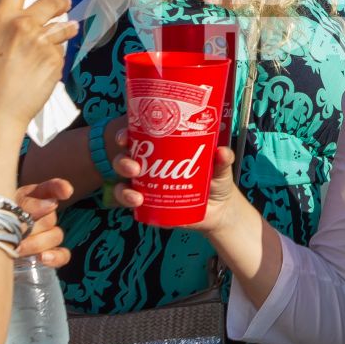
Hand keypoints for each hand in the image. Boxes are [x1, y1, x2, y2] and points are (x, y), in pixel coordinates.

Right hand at [0, 0, 75, 126]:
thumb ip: (3, 27)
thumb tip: (17, 19)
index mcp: (0, 17)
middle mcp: (23, 25)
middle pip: (52, 2)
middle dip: (60, 1)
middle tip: (64, 3)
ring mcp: (42, 43)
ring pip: (63, 27)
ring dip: (68, 27)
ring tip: (70, 28)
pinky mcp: (55, 61)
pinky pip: (60, 52)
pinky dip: (56, 56)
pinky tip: (44, 69)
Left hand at [13, 178, 72, 268]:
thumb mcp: (1, 209)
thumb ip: (25, 204)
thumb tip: (50, 203)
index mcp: (31, 197)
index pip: (50, 188)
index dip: (59, 188)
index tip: (66, 192)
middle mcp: (43, 214)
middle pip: (50, 217)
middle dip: (32, 226)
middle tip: (14, 233)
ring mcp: (47, 235)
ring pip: (56, 236)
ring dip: (37, 243)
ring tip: (18, 248)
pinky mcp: (48, 254)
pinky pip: (63, 254)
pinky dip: (56, 257)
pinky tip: (43, 258)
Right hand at [106, 128, 256, 236]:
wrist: (219, 209)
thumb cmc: (215, 178)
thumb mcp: (220, 167)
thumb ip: (222, 159)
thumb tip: (221, 152)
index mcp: (160, 147)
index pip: (136, 136)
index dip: (124, 135)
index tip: (124, 138)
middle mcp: (148, 164)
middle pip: (124, 158)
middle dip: (122, 162)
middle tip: (135, 168)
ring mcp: (145, 185)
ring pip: (122, 184)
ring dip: (124, 189)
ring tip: (137, 197)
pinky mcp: (148, 205)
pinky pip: (131, 204)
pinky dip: (131, 204)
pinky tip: (140, 205)